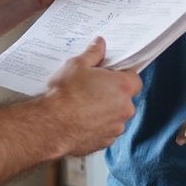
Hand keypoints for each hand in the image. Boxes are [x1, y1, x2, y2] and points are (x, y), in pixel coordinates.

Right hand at [45, 37, 140, 155]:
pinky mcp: (105, 142)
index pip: (135, 79)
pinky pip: (106, 130)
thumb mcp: (77, 65)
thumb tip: (100, 44)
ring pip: (116, 116)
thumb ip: (93, 53)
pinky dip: (97, 125)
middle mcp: (124, 109)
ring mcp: (115, 128)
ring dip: (105, 111)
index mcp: (122, 87)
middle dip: (112, 94)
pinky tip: (81, 120)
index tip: (110, 75)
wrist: (51, 124)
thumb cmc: (65, 94)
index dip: (123, 76)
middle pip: (125, 98)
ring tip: (84, 106)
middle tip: (93, 88)